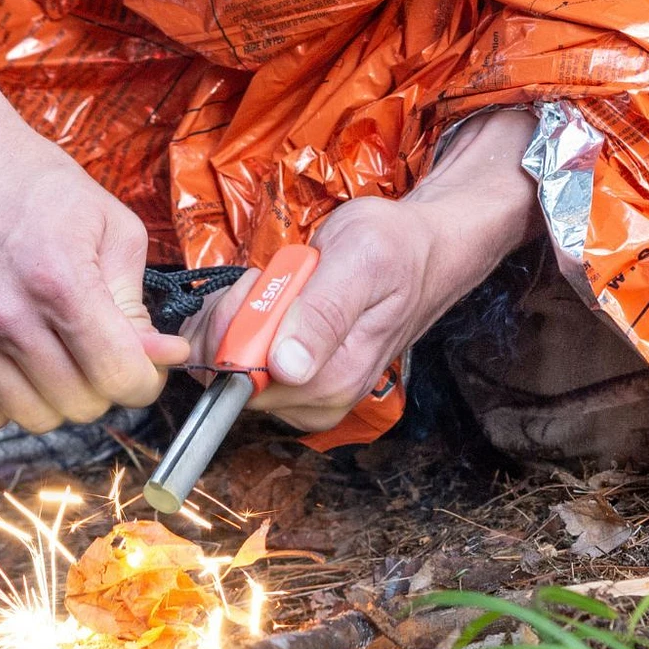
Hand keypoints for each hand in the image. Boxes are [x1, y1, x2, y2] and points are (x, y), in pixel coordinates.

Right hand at [0, 0, 188, 430]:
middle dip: (104, 385)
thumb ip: (138, 302)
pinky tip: (20, 361)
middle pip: (80, 404)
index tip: (146, 368)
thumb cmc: (38, 189)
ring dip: (59, 395)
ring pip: (35, 417)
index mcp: (59, 281)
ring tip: (60, 352)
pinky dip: (11, 400)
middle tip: (101, 351)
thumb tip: (162, 356)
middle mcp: (4, 316)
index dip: (145, 381)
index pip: (117, 376)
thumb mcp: (112, 227)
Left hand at [184, 108, 541, 431]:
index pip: (243, 378)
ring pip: (227, 369)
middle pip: (228, 377)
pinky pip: (237, 361)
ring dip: (234, 318)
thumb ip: (324, 313)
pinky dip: (236, 323)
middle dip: (231, 319)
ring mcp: (304, 392)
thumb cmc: (395, 249)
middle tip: (267, 278)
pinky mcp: (293, 380)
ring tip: (274, 285)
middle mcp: (318, 399)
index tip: (258, 284)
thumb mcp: (360, 262)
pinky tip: (265, 299)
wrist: (421, 251)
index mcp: (334, 380)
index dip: (234, 328)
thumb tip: (288, 367)